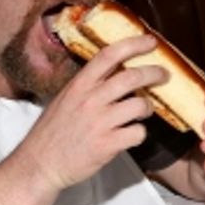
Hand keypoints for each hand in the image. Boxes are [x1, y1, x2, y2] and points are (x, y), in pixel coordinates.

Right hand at [15, 34, 162, 191]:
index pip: (109, 55)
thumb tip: (115, 73)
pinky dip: (140, 133)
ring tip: (144, 111)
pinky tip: (132, 135)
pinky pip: (138, 133)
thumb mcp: (65, 99)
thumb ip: (88, 86)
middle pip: (131, 77)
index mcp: (79, 85)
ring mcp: (99, 122)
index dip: (133, 44)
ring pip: (140, 105)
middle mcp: (90, 99)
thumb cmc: (53, 132)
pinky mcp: (107, 144)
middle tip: (164, 75)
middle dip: (154, 73)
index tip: (150, 41)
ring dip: (148, 107)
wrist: (40, 164)